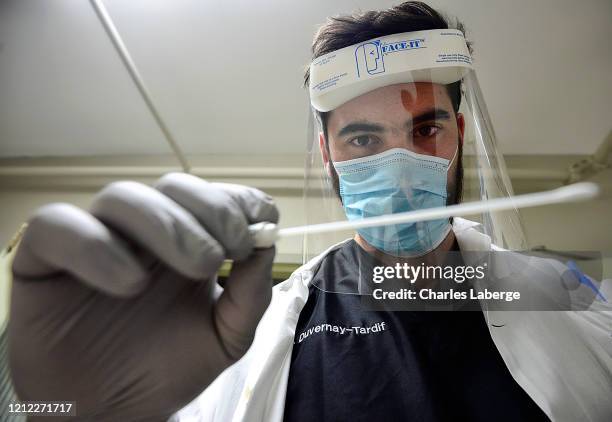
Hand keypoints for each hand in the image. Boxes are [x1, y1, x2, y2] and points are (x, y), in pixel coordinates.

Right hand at [8, 173, 278, 420]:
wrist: (108, 414)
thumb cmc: (166, 370)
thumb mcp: (225, 338)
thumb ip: (251, 295)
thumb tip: (267, 242)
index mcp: (188, 243)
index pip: (215, 195)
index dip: (240, 201)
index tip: (255, 231)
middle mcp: (143, 234)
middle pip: (173, 185)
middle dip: (209, 211)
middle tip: (224, 254)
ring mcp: (95, 240)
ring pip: (121, 196)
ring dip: (165, 224)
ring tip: (195, 270)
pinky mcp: (44, 258)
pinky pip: (56, 226)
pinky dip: (96, 246)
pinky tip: (129, 284)